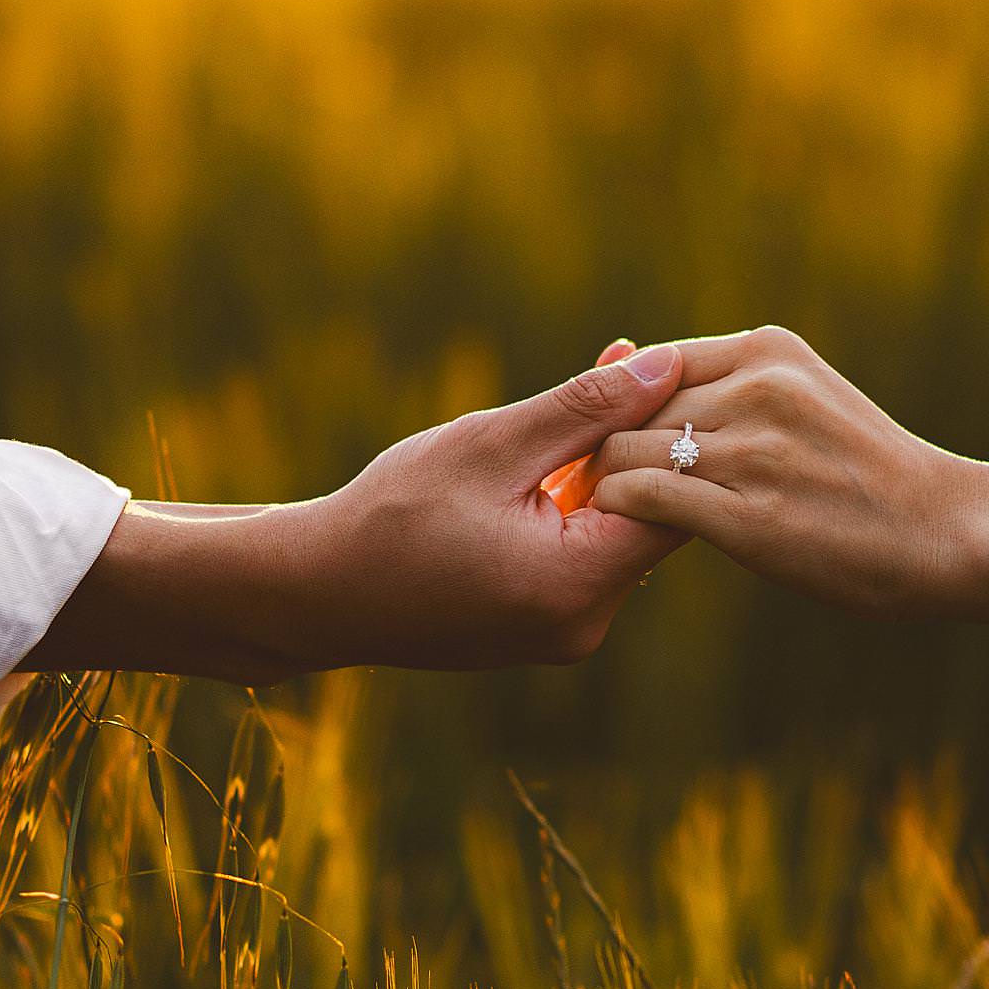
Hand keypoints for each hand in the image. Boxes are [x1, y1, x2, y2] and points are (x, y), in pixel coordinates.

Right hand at [274, 341, 690, 668]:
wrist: (311, 592)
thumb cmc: (390, 514)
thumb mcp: (492, 444)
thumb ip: (588, 407)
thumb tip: (669, 365)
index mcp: (576, 586)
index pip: (676, 502)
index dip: (677, 432)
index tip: (672, 368)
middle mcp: (583, 624)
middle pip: (652, 516)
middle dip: (645, 435)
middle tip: (646, 357)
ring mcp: (563, 631)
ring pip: (615, 529)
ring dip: (609, 458)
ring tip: (612, 369)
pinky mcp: (540, 625)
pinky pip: (580, 549)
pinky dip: (577, 494)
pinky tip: (566, 433)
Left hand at [584, 328, 980, 616]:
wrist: (947, 532)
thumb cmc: (871, 475)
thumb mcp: (809, 397)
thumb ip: (736, 386)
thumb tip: (643, 380)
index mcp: (769, 350)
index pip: (654, 366)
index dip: (622, 410)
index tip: (613, 446)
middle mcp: (758, 388)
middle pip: (633, 409)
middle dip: (607, 449)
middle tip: (591, 489)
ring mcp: (754, 451)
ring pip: (625, 452)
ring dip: (606, 486)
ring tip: (605, 515)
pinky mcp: (747, 516)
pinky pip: (641, 498)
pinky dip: (619, 513)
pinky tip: (626, 532)